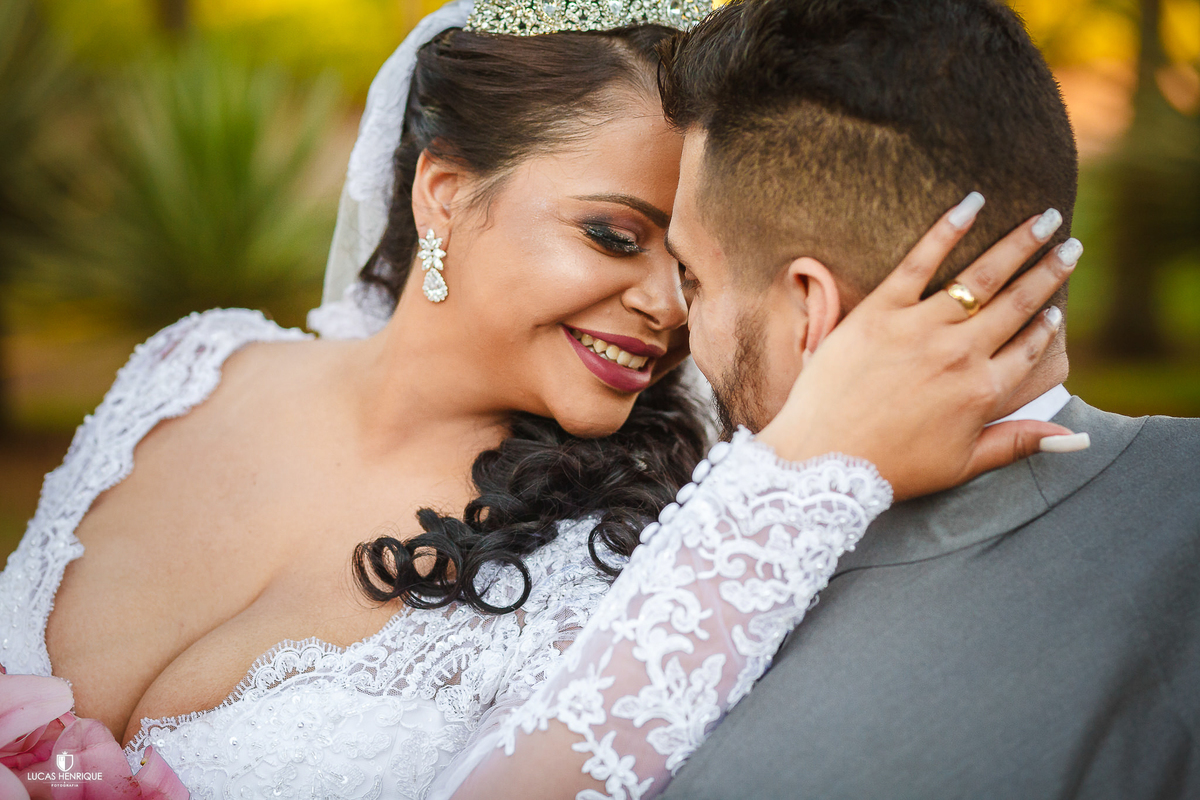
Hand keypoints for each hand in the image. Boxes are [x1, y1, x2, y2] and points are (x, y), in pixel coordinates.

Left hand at [758, 194, 1084, 500]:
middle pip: (1016, 303)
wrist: (822, 459)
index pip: (1028, 348)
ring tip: (1044, 217)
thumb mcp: (961, 465)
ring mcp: (920, 329)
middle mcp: (959, 354)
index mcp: (982, 391)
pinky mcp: (880, 312)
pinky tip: (972, 203)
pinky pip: (918, 262)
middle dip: (1049, 271)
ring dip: (1018, 244)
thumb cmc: (889, 469)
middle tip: (1071, 243)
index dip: (1046, 326)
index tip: (1058, 306)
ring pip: (981, 278)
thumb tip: (1077, 439)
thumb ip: (1018, 443)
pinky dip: (948, 230)